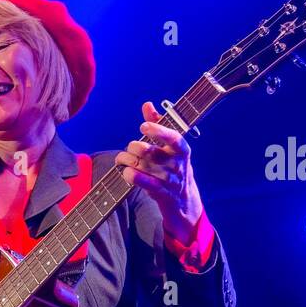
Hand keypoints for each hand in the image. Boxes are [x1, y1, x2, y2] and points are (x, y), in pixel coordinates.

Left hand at [114, 101, 204, 243]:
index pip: (173, 137)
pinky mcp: (161, 193)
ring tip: (121, 159)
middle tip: (130, 148)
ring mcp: (170, 179)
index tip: (143, 126)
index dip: (158, 130)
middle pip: (150, 151)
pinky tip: (125, 172)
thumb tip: (147, 105)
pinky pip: (144, 182)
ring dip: (126, 160)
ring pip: (143, 166)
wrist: (184, 202)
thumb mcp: (170, 148)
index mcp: (182, 150)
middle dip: (134, 147)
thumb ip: (159, 125)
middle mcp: (177, 164)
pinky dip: (131, 175)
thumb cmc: (173, 168)